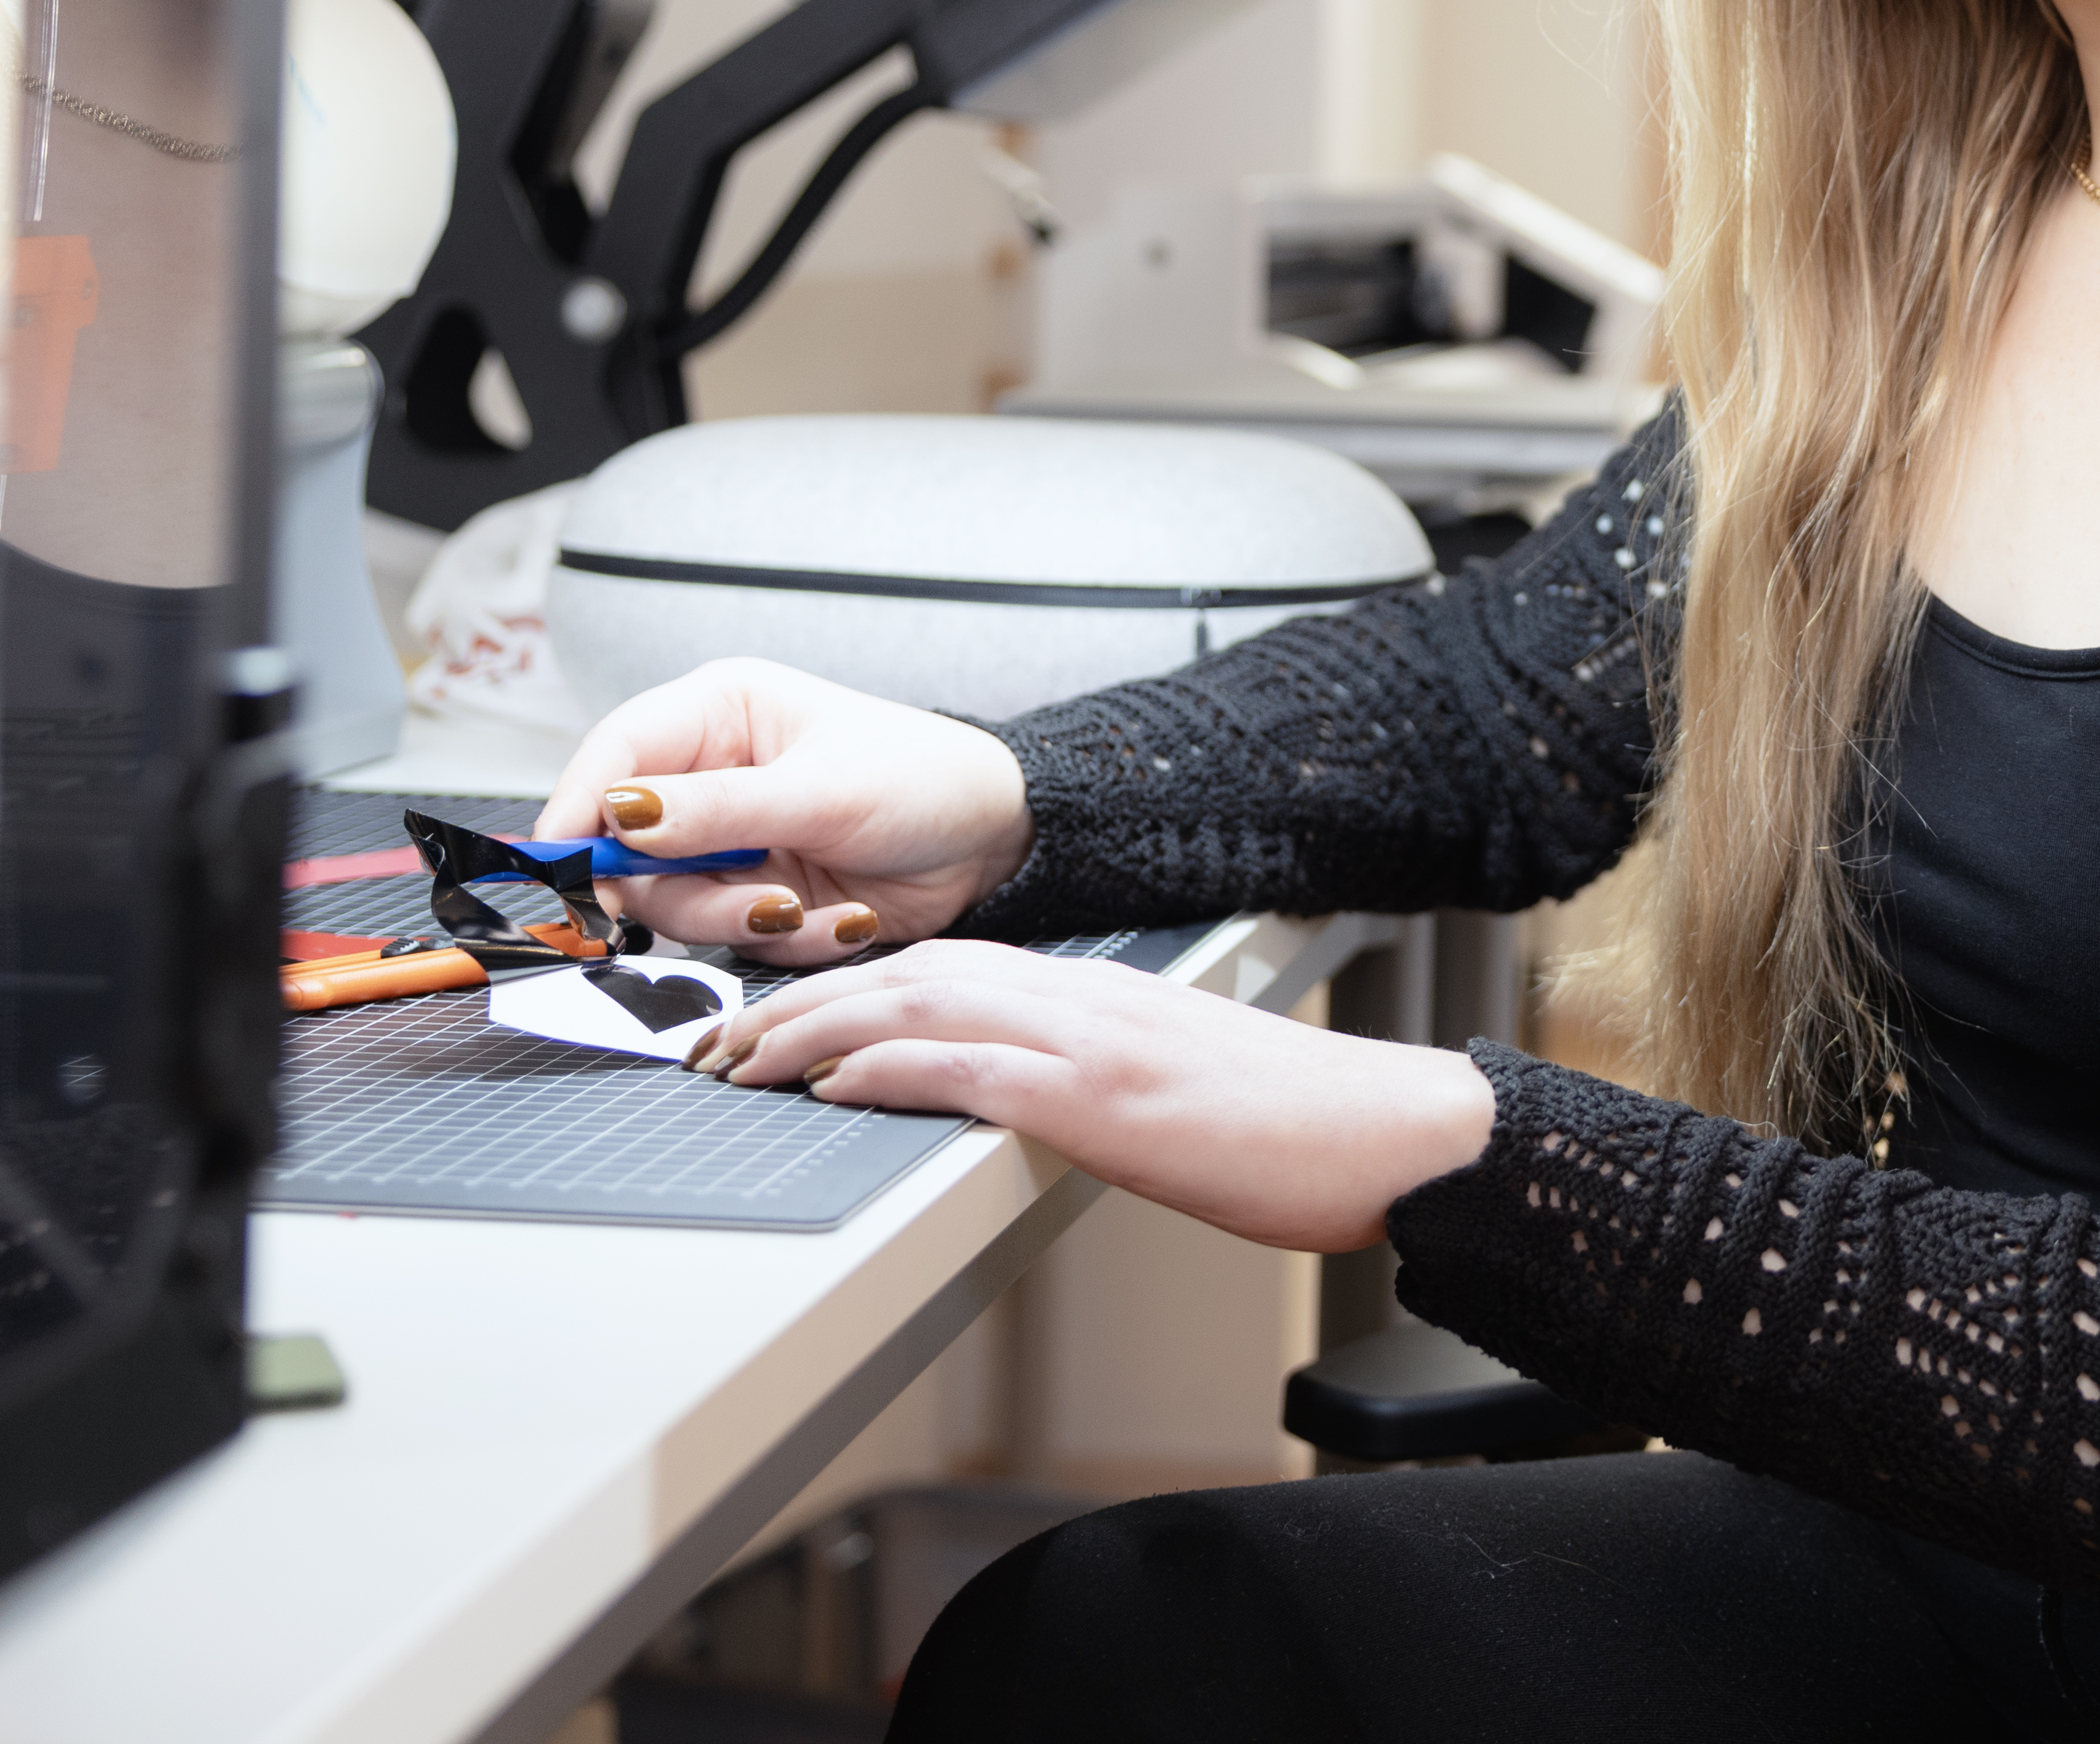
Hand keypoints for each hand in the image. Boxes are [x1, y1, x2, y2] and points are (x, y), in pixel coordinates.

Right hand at [537, 658, 1034, 966]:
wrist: (994, 841)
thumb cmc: (923, 780)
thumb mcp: (822, 790)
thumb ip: (719, 810)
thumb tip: (620, 815)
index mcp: (721, 714)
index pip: (616, 754)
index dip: (578, 808)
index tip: (562, 864)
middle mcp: (712, 777)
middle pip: (627, 846)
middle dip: (675, 886)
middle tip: (739, 899)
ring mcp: (731, 843)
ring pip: (672, 903)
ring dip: (737, 920)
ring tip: (801, 908)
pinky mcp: (755, 897)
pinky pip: (729, 939)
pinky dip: (783, 939)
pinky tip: (840, 917)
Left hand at [685, 942, 1501, 1254]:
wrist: (1384, 1132)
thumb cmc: (1293, 1126)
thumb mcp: (1174, 1086)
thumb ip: (1093, 1076)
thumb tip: (1019, 1099)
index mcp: (1100, 994)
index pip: (945, 967)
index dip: (845, 987)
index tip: (773, 1019)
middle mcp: (1085, 998)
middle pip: (909, 973)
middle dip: (799, 1000)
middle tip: (715, 1038)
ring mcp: (1093, 1041)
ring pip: (922, 1007)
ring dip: (814, 1030)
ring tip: (738, 1059)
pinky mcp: (1105, 1097)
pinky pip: (974, 1070)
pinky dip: (891, 1072)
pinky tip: (833, 1085)